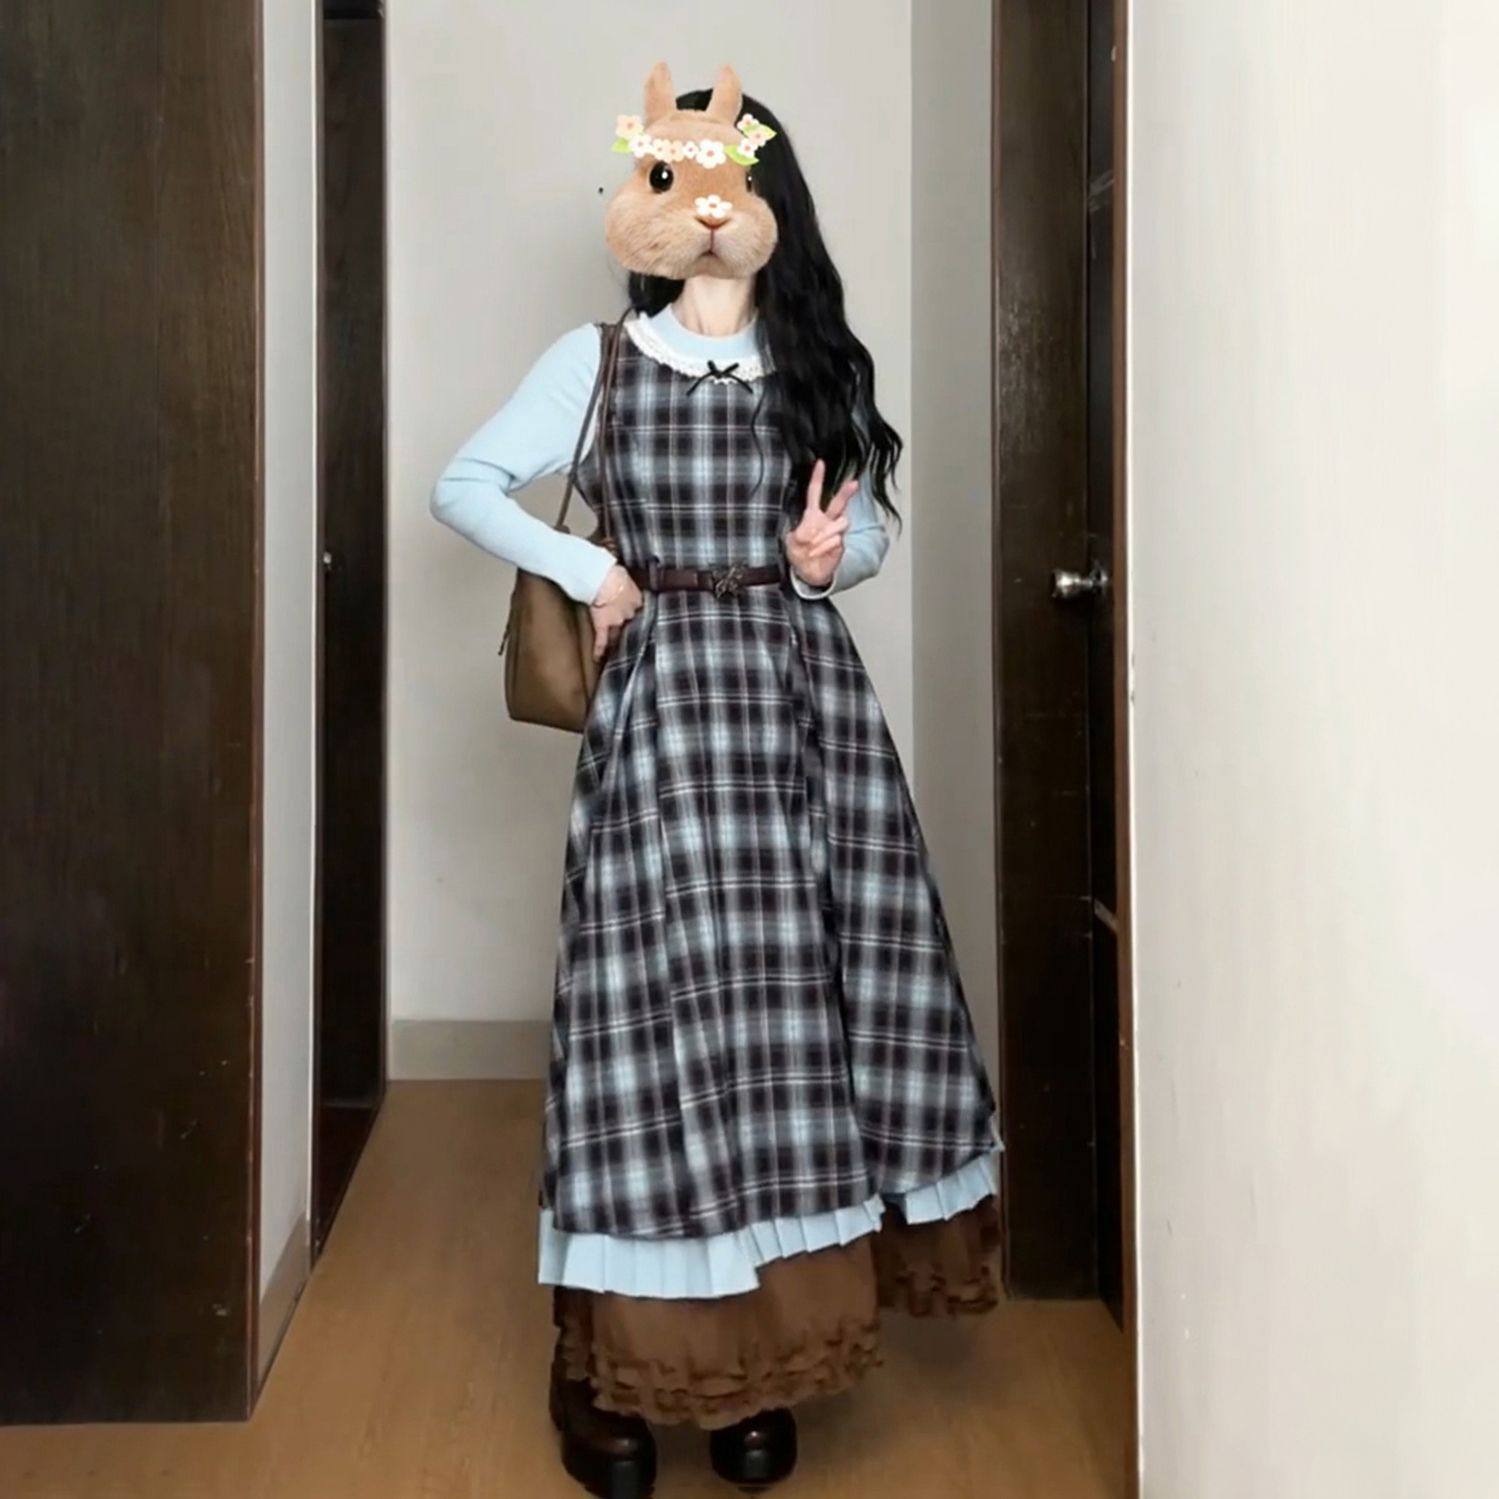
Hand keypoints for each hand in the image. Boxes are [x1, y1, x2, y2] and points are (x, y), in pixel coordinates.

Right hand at [588, 563, 643, 661]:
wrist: (601, 578)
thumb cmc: (611, 571)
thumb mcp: (623, 574)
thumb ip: (625, 581)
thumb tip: (622, 579)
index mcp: (636, 597)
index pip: (637, 607)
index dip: (634, 610)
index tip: (634, 613)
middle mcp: (630, 612)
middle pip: (629, 620)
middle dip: (626, 623)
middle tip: (626, 631)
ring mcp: (616, 620)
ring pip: (618, 631)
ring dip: (617, 636)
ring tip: (616, 647)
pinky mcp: (602, 625)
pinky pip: (601, 640)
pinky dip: (599, 649)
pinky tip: (597, 658)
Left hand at [785, 459, 856, 590]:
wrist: (807, 572)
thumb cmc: (799, 554)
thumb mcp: (791, 542)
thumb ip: (798, 534)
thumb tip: (810, 532)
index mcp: (812, 515)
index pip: (815, 493)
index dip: (818, 478)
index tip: (821, 463)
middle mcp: (826, 520)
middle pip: (838, 503)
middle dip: (846, 492)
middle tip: (854, 483)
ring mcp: (835, 532)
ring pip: (841, 522)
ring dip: (825, 533)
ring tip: (812, 545)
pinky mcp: (841, 544)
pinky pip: (836, 540)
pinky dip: (823, 546)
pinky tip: (816, 552)